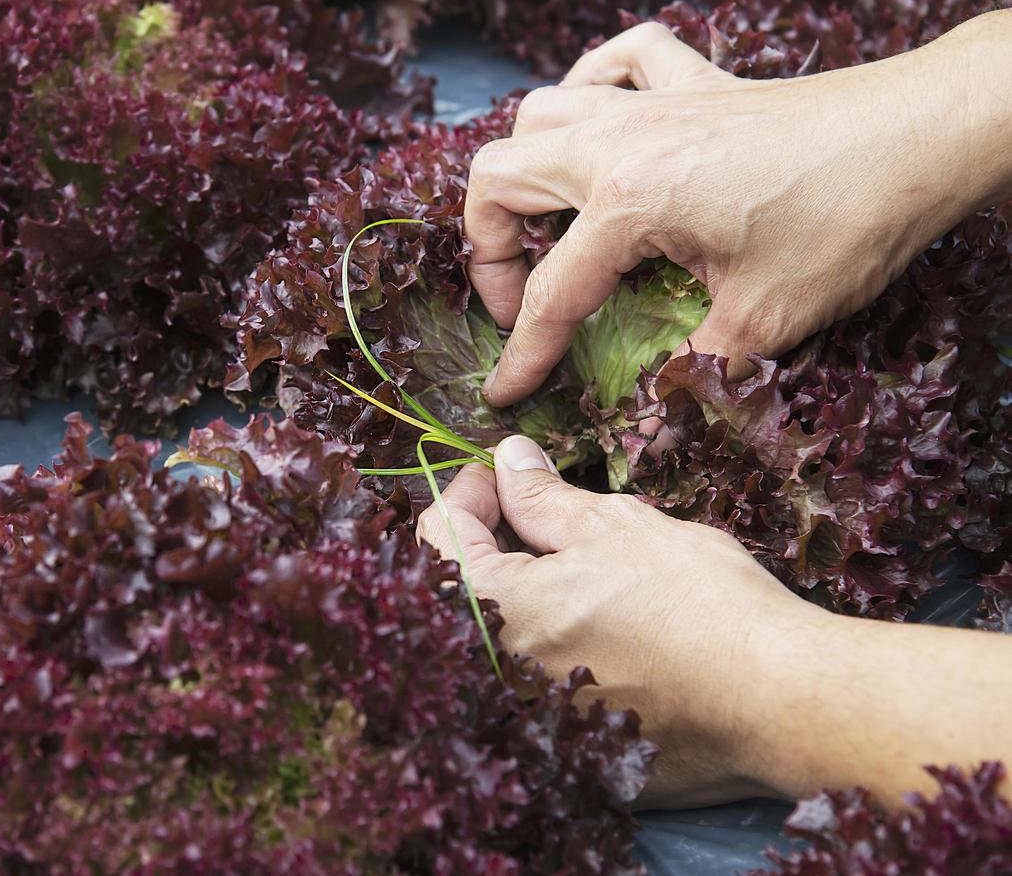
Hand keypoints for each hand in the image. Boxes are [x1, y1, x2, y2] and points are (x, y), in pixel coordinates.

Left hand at [419, 435, 1011, 809]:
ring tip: (578, 569)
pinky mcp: (572, 756)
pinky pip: (539, 690)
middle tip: (538, 515)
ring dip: (524, 598)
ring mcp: (529, 724)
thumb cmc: (700, 603)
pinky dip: (556, 651)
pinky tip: (603, 629)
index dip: (468, 493)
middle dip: (491, 544)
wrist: (781, 700)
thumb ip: (543, 498)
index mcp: (492, 611)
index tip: (504, 475)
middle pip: (459, 593)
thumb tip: (507, 461)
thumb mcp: (615, 527)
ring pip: (499, 642)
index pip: (437, 537)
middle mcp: (493, 678)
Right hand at [466, 10, 1011, 404]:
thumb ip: (694, 369)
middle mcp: (621, 141)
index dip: (522, 354)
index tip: (503, 393)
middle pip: (498, 177)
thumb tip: (652, 419)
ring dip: (527, 167)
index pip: (552, 292)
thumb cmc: (846, 221)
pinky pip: (618, 60)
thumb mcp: (765, 321)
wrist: (923, 135)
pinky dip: (593, 84)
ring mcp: (655, 103)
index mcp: (628, 200)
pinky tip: (604, 120)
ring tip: (549, 220)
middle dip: (487, 248)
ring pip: (541, 112)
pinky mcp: (696, 82)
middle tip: (520, 298)